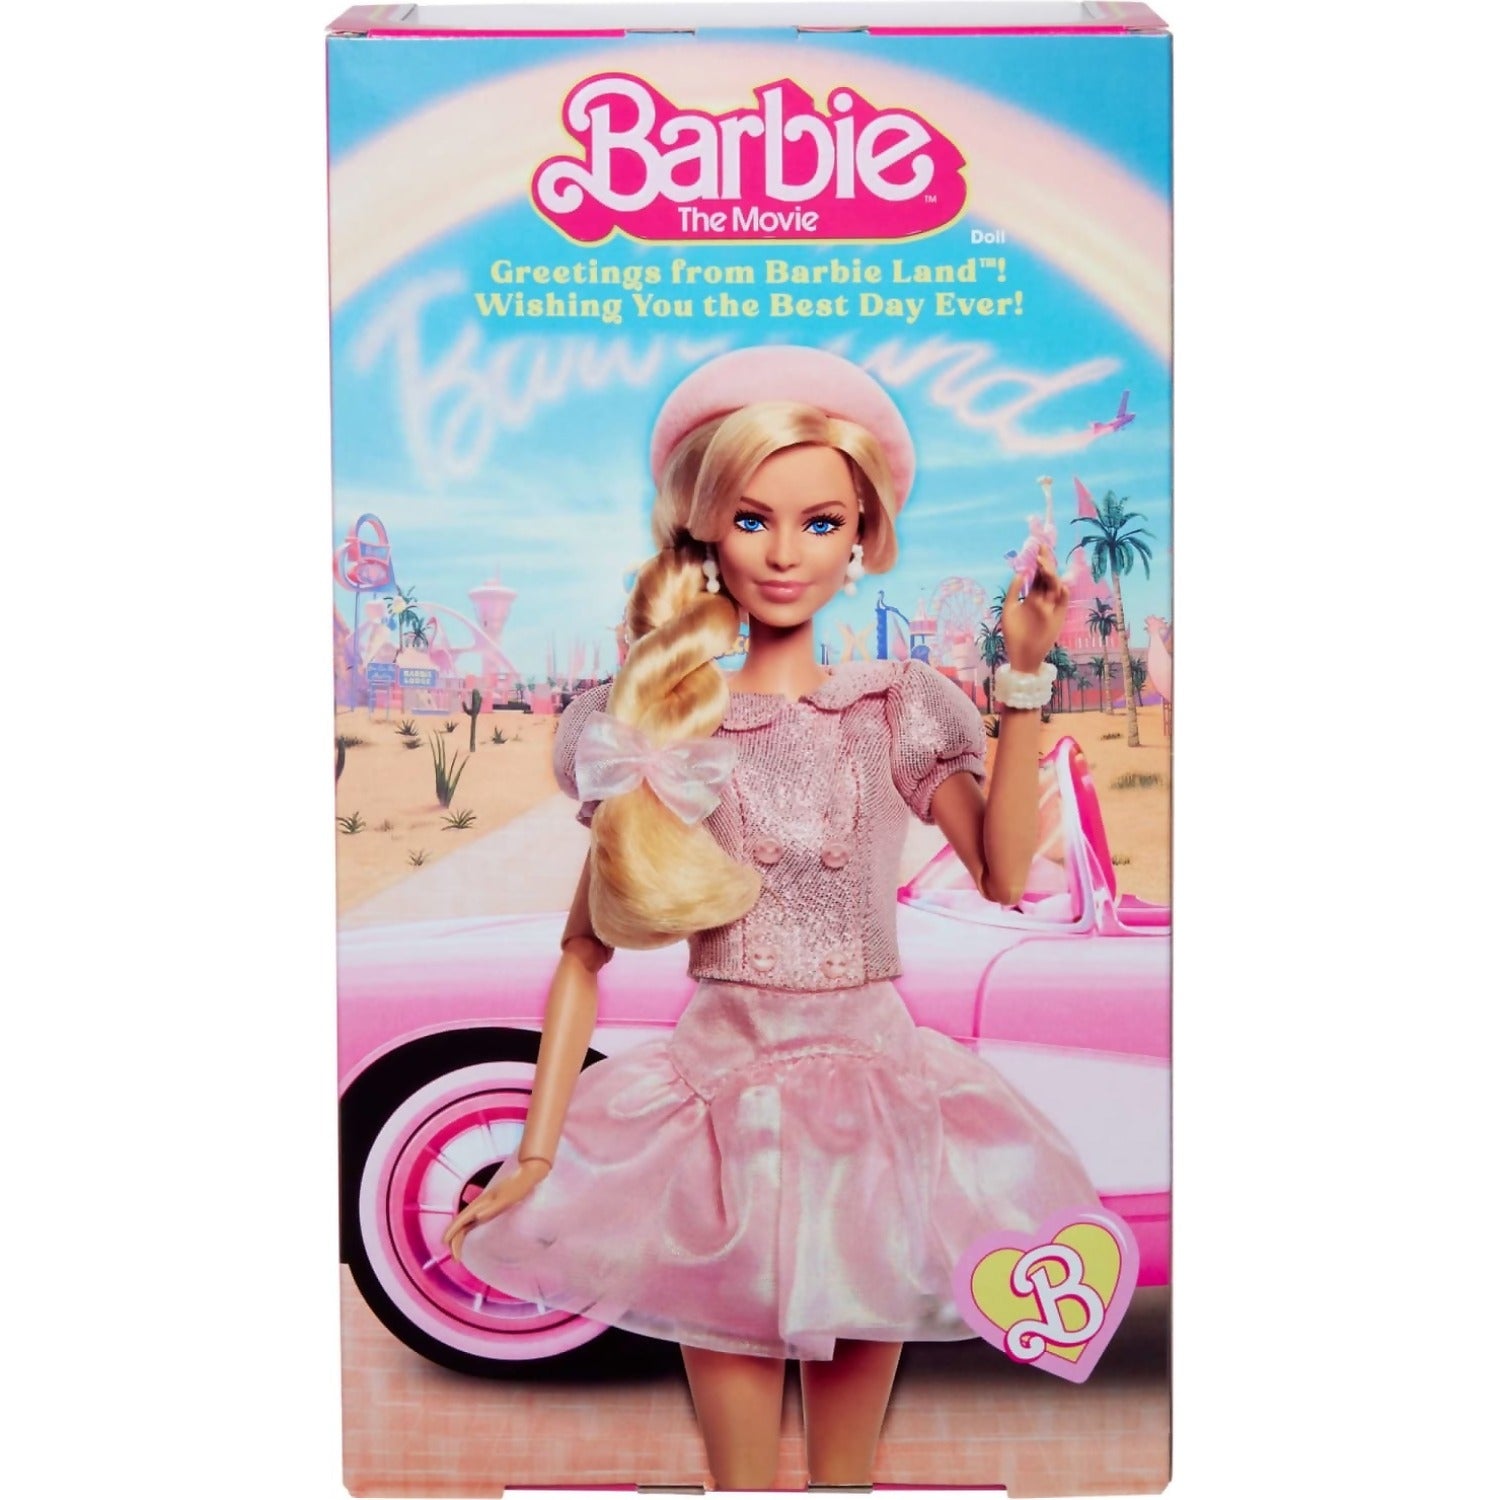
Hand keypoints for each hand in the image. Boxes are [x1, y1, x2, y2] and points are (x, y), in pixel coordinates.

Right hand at [441, 1157, 551, 1265]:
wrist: (526, 1175)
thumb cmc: (517, 1188)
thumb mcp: (506, 1199)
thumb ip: (492, 1208)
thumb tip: (476, 1216)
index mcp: (480, 1204)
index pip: (460, 1220)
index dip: (451, 1233)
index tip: (447, 1246)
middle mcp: (478, 1205)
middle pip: (459, 1224)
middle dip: (454, 1241)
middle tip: (456, 1259)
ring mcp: (482, 1207)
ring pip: (464, 1224)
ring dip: (458, 1238)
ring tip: (459, 1254)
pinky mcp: (488, 1208)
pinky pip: (471, 1223)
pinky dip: (465, 1232)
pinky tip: (468, 1238)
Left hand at [1000, 544, 1070, 673]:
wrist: (1021, 656)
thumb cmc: (1013, 635)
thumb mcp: (1009, 610)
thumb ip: (1014, 592)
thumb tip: (1020, 572)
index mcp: (1032, 597)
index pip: (1038, 575)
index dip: (1038, 562)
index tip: (1037, 548)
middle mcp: (1044, 600)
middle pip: (1048, 577)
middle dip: (1046, 564)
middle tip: (1041, 551)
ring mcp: (1052, 608)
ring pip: (1055, 586)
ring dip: (1052, 575)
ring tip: (1044, 565)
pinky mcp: (1058, 617)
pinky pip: (1063, 602)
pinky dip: (1062, 593)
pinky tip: (1058, 584)